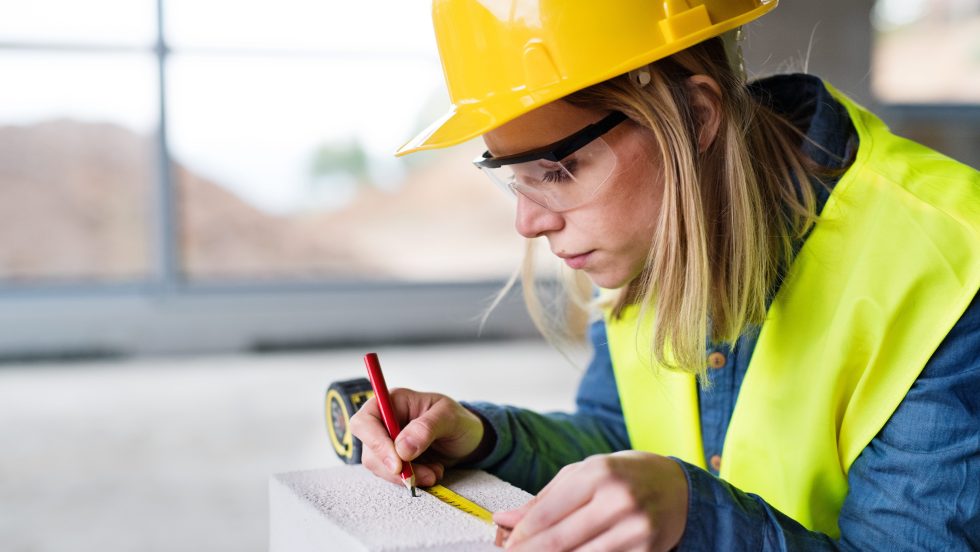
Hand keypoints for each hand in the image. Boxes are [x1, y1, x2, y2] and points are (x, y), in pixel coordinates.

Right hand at [349, 388, 485, 486]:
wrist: (469, 440)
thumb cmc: (458, 421)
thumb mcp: (450, 417)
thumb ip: (426, 428)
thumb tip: (402, 448)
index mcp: (394, 402)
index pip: (366, 420)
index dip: (375, 442)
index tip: (397, 463)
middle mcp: (386, 421)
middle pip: (369, 448)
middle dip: (394, 467)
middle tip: (420, 475)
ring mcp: (388, 442)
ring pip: (379, 466)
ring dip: (407, 476)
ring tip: (434, 472)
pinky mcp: (395, 461)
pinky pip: (392, 476)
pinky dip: (412, 480)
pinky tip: (432, 472)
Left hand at [493, 451, 687, 550]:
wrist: (678, 488)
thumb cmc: (622, 477)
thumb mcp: (583, 475)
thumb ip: (543, 499)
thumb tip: (504, 520)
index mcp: (598, 473)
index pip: (547, 513)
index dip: (521, 535)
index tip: (506, 546)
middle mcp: (617, 500)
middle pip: (560, 540)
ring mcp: (635, 528)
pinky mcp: (646, 550)